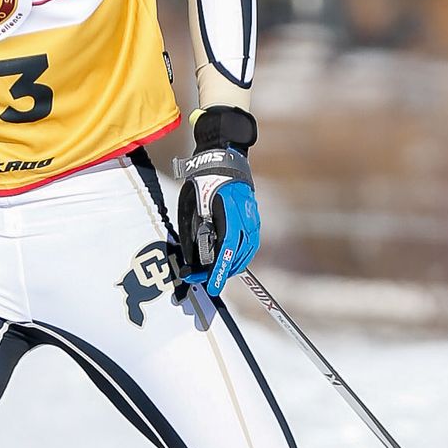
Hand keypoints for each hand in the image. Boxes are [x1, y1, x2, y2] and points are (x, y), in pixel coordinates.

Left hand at [175, 105, 259, 298]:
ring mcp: (253, 218)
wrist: (224, 160)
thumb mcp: (193, 206)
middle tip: (208, 281)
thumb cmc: (204, 181)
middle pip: (239, 254)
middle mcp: (245, 217)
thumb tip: (194, 260)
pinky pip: (250, 243)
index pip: (226, 248)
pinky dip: (241, 255)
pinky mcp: (254, 218)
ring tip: (219, 274)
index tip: (212, 286)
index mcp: (229, 213)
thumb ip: (195, 232)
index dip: (219, 270)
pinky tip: (232, 261)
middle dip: (224, 271)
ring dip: (233, 265)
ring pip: (247, 251)